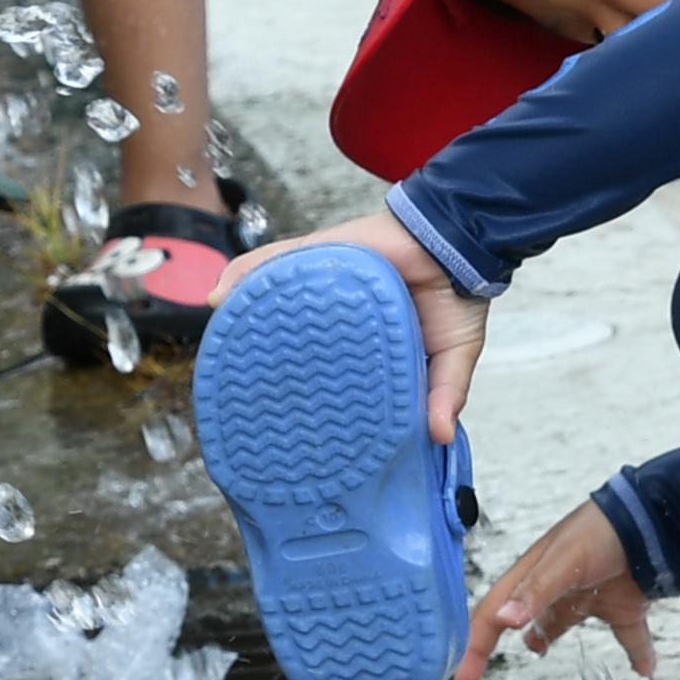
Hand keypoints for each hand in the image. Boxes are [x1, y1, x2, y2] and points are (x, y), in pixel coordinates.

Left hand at [210, 208, 482, 442]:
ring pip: (273, 302)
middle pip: (287, 340)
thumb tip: (440, 437)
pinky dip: (246, 275)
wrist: (461, 242)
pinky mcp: (321, 253)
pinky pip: (276, 261)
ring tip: (218, 350)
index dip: (299, 394)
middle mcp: (335, 317)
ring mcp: (324, 284)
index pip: (320, 371)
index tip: (280, 424)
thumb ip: (444, 394)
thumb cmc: (455, 299)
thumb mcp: (452, 356)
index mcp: (360, 344)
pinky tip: (222, 295)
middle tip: (238, 393)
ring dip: (243, 321)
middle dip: (262, 363)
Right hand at [455, 501, 654, 679]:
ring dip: (550, 636)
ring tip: (539, 652)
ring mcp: (589, 594)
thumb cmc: (601, 531)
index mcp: (534, 574)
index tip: (462, 676)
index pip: (494, 613)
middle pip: (520, 618)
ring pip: (564, 622)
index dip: (475, 643)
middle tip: (479, 669)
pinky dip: (638, 653)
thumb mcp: (564, 560)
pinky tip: (646, 671)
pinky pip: (629, 636)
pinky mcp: (623, 604)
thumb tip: (505, 621)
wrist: (653, 520)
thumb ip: (537, 591)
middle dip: (498, 641)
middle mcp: (556, 587)